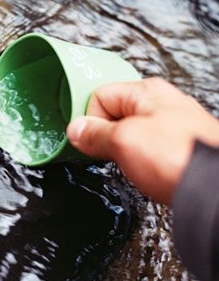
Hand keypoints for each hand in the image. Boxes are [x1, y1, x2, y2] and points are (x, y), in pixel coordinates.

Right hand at [67, 78, 218, 204]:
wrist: (216, 188)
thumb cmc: (181, 158)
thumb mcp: (124, 141)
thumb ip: (94, 133)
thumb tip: (76, 129)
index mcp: (145, 92)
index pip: (99, 95)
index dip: (90, 119)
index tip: (88, 139)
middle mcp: (160, 104)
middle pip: (114, 114)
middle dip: (106, 136)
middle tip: (113, 152)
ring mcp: (171, 126)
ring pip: (129, 134)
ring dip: (123, 151)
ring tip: (134, 164)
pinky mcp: (177, 148)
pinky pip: (145, 148)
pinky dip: (140, 160)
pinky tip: (147, 171)